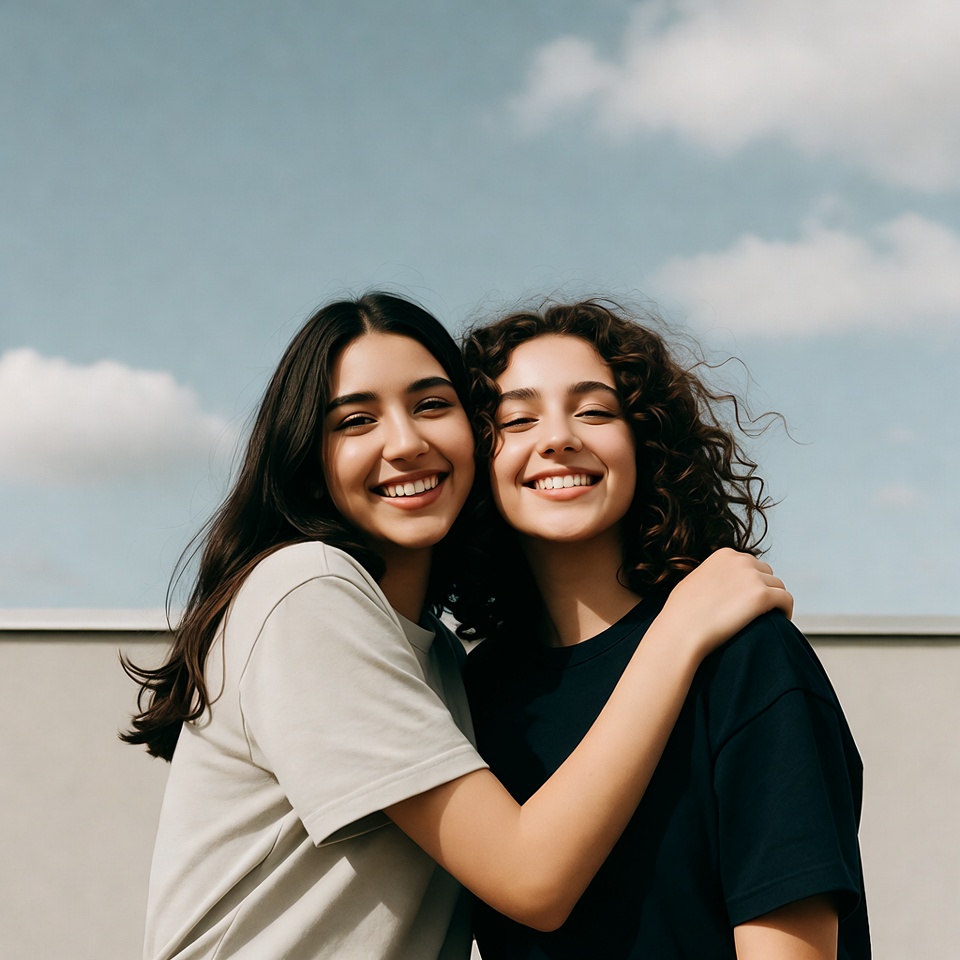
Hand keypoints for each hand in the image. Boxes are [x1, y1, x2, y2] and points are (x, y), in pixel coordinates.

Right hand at [658, 548, 792, 659]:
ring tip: (768, 619)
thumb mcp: (694, 581)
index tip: (747, 600)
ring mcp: (752, 577)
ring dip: (775, 602)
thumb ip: (713, 575)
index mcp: (725, 554)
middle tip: (759, 612)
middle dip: (764, 590)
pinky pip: (786, 600)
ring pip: (778, 587)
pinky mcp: (762, 596)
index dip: (751, 583)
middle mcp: (741, 560)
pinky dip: (785, 611)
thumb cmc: (681, 612)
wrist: (681, 629)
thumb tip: (720, 584)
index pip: (751, 564)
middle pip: (767, 574)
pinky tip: (779, 622)